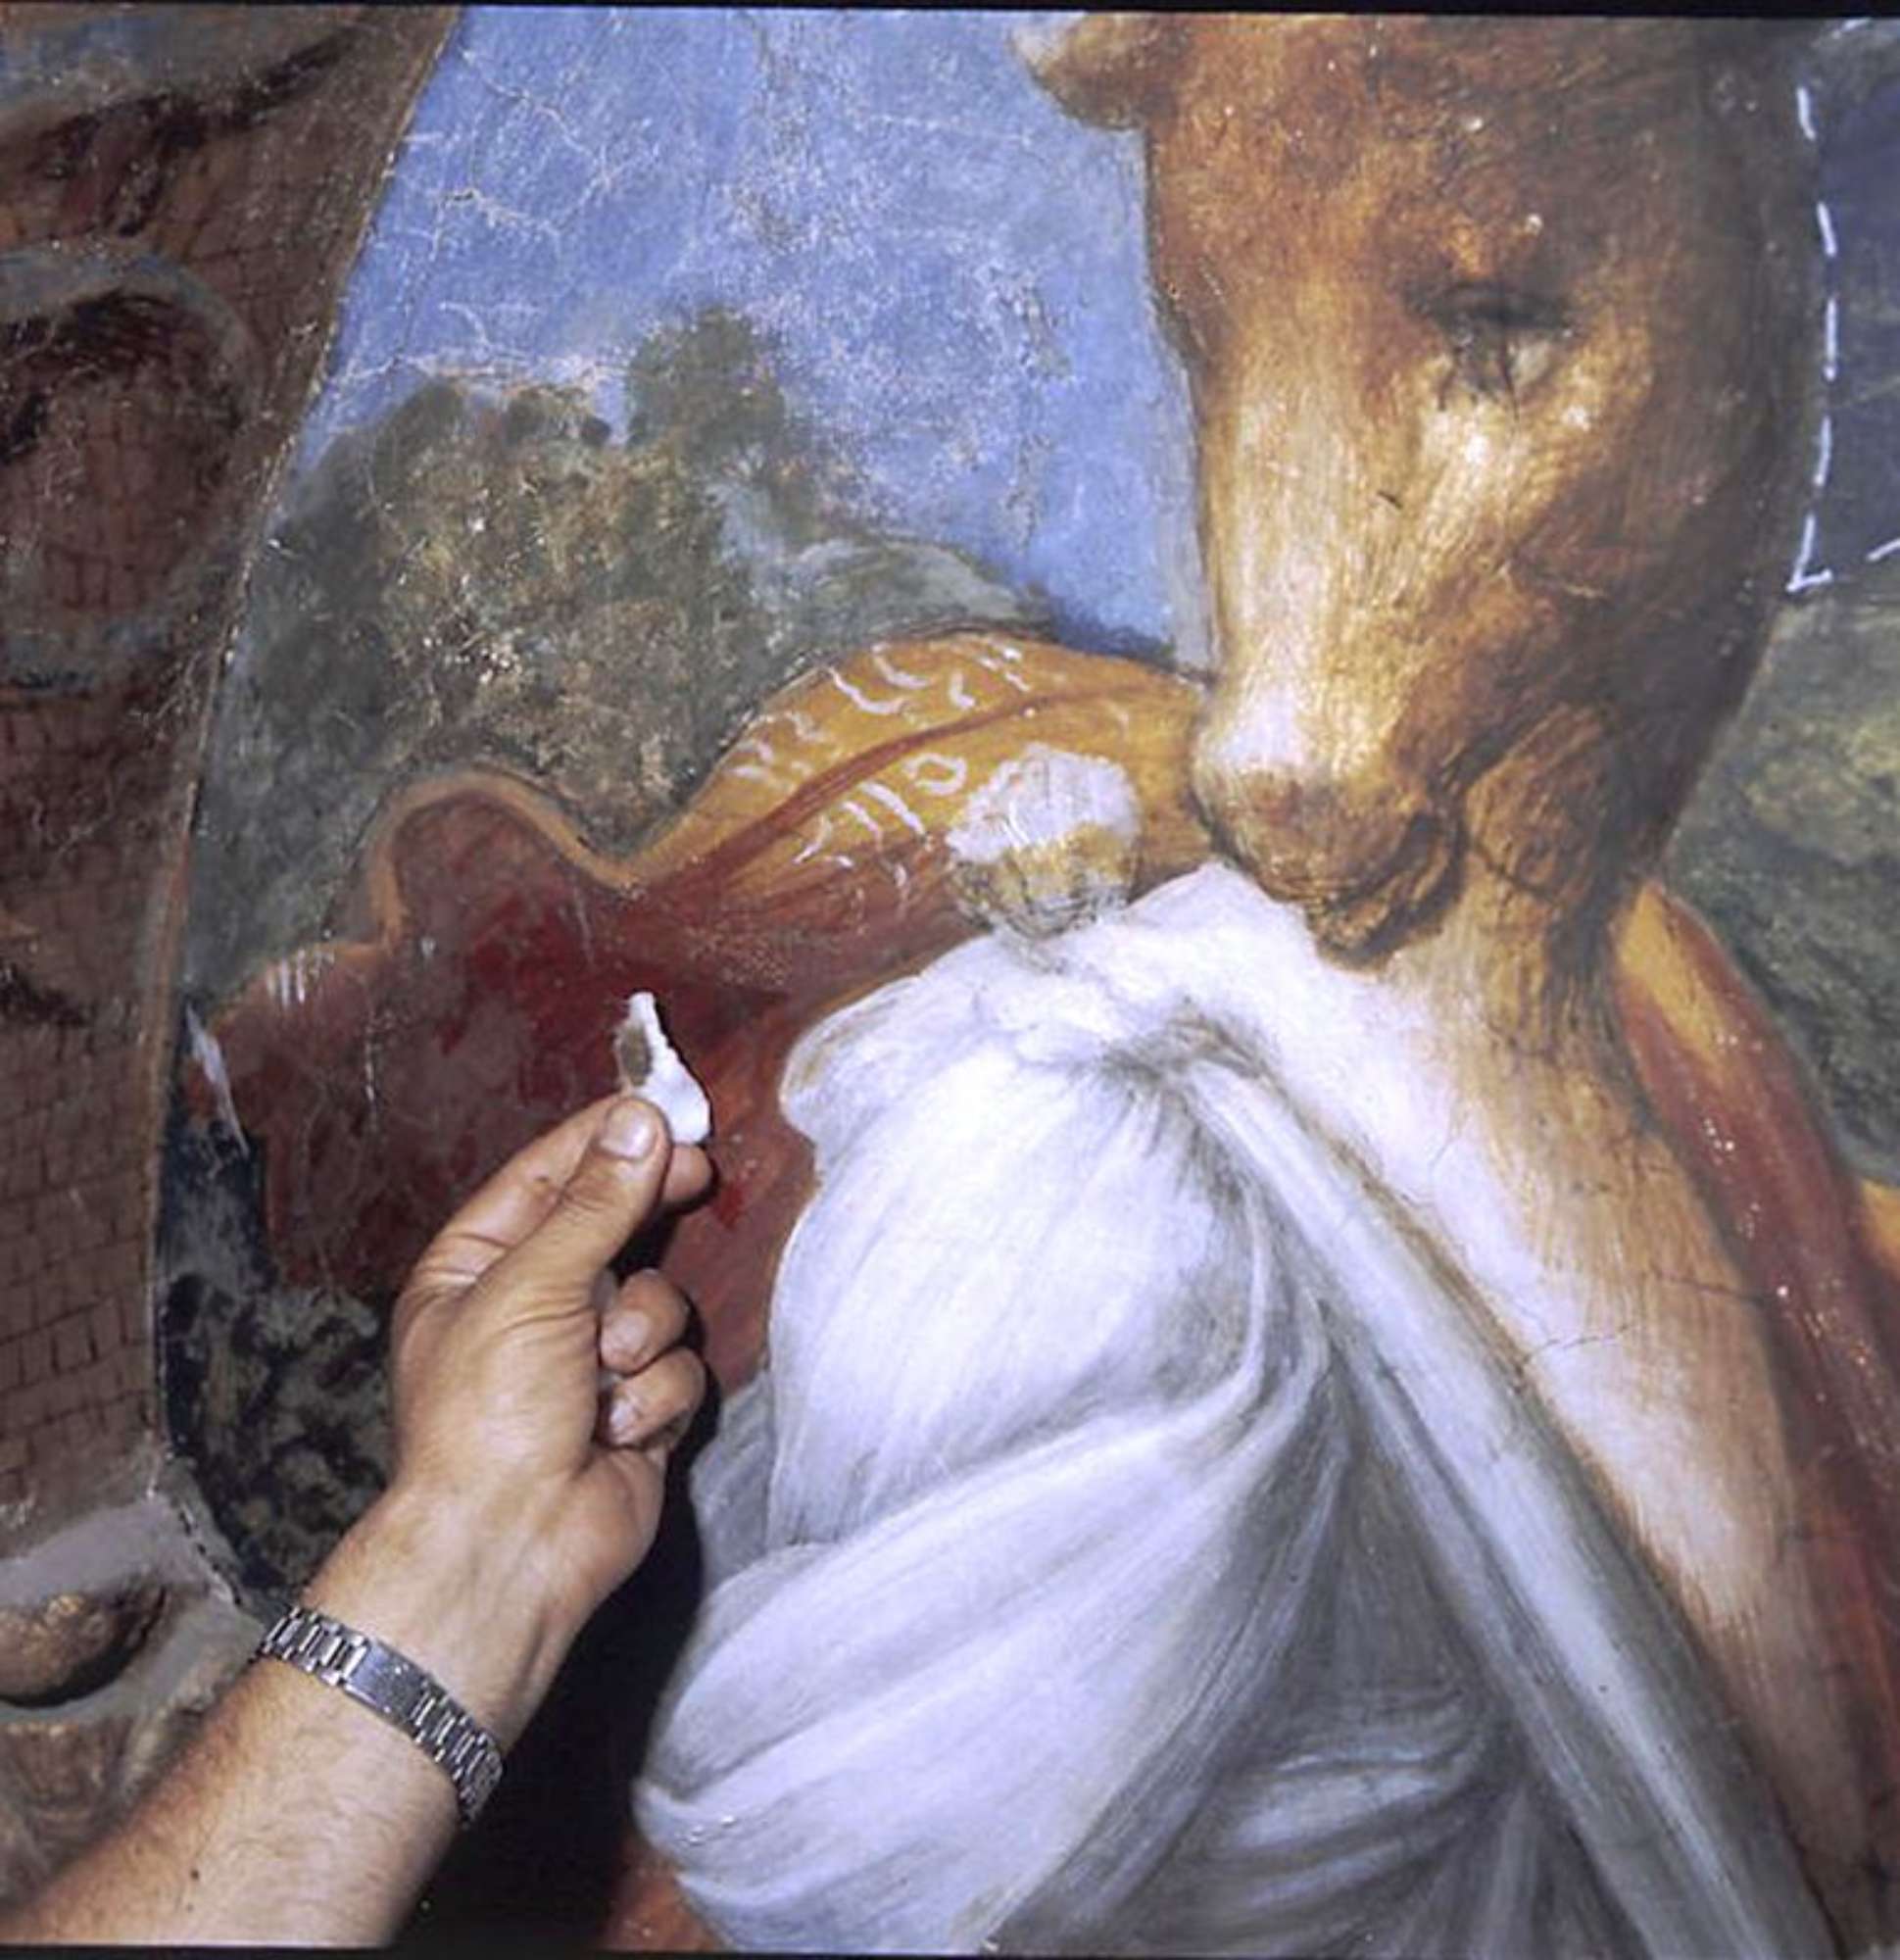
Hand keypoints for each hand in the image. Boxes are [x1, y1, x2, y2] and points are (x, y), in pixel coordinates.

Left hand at [306, 1094, 710, 1742]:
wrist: (511, 1546)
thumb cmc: (490, 1414)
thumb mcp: (534, 1286)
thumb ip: (597, 1203)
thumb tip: (641, 1121)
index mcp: (477, 1269)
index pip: (545, 1177)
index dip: (603, 1140)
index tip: (662, 1109)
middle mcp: (532, 1306)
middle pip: (612, 1228)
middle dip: (647, 1217)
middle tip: (695, 1174)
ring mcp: (587, 1360)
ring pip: (657, 1299)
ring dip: (643, 1333)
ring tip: (608, 1373)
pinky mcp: (637, 1409)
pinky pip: (677, 1367)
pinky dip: (656, 1396)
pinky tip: (620, 1431)